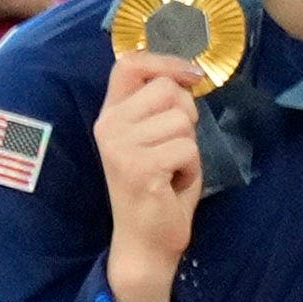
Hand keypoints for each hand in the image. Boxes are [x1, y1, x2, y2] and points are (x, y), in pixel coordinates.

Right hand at [96, 54, 204, 301]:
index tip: (194, 74)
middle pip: (168, 90)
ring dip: (190, 148)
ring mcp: (119, 145)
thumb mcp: (157, 138)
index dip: (166, 61)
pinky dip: (191, 168)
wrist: (146, 239)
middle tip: (174, 149)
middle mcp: (108, 125)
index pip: (129, 64)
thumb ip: (163, 107)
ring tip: (172, 170)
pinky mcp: (137, 166)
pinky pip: (187, 149)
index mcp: (111, 114)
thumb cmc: (159, 187)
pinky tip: (173, 185)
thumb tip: (189, 74)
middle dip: (187, 117)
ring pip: (183, 121)